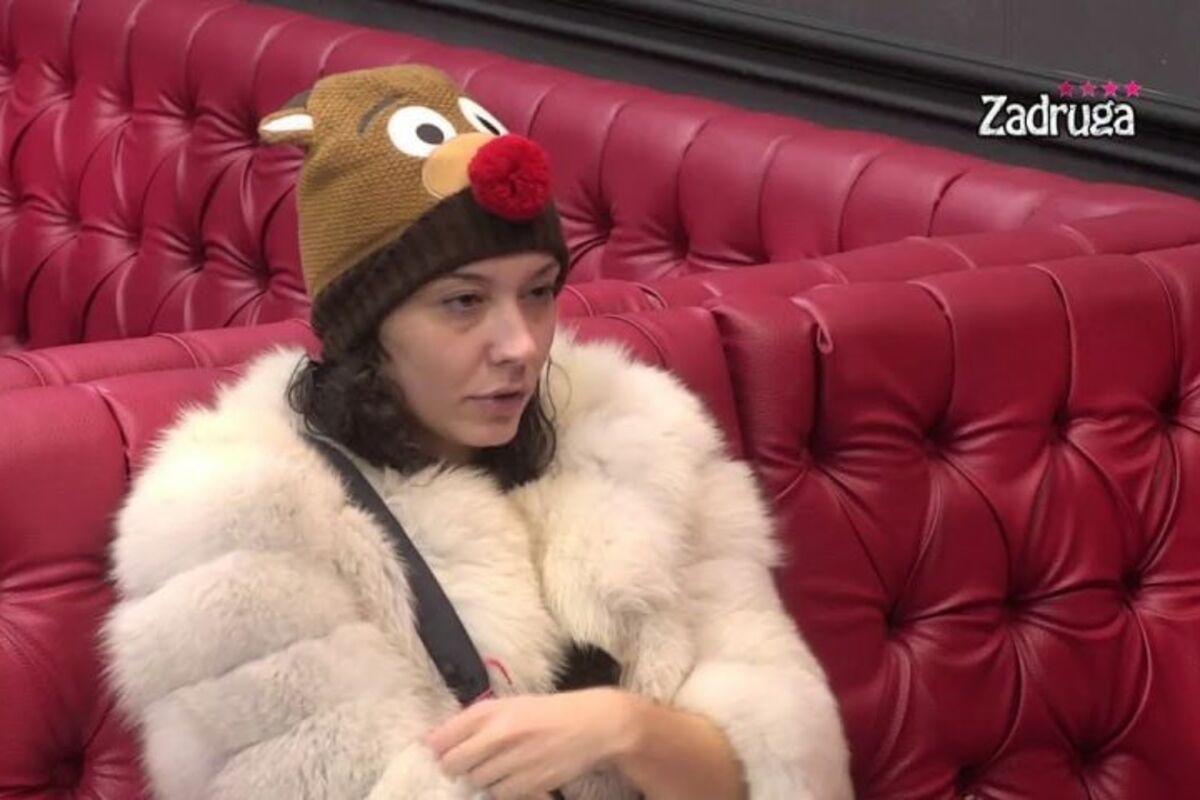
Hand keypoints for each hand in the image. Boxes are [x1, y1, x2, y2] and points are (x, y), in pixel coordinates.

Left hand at [424, 687, 639, 799]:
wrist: (593, 725)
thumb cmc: (550, 713)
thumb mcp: (513, 705)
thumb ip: (479, 720)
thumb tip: (440, 740)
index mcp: (492, 710)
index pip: (444, 737)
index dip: (437, 747)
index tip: (437, 751)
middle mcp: (499, 734)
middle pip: (453, 764)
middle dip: (455, 766)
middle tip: (468, 763)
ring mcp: (513, 759)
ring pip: (476, 780)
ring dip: (481, 777)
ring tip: (499, 765)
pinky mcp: (528, 781)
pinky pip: (499, 794)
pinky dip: (502, 790)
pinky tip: (514, 777)